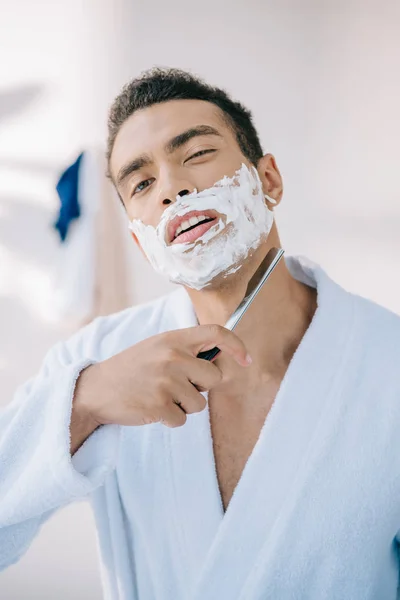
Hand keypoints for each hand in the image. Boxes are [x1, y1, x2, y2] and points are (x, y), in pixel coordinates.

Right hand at [74, 325, 250, 428]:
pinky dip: (170, 419)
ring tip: (159, 396)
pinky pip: (182, 420)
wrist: (96, 389)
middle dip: (201, 387)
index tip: (246, 359)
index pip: (215, 332)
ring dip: (183, 406)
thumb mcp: (156, 348)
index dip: (236, 345)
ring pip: (199, 403)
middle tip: (176, 385)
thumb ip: (186, 350)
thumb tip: (222, 361)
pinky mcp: (158, 406)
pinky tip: (151, 408)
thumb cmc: (131, 369)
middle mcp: (172, 357)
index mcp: (173, 339)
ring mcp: (165, 382)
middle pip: (214, 378)